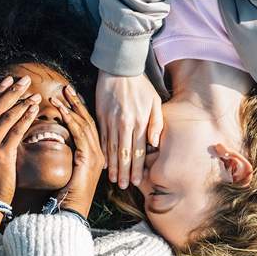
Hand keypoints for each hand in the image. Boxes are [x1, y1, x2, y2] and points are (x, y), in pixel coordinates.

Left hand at [50, 85, 104, 217]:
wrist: (69, 213)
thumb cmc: (65, 196)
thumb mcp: (67, 172)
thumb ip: (67, 156)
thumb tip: (55, 142)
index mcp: (95, 156)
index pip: (88, 127)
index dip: (79, 110)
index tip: (69, 96)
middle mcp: (99, 154)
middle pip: (88, 121)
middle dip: (76, 103)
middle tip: (66, 88)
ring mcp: (96, 156)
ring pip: (84, 125)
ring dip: (71, 108)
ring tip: (60, 94)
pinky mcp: (88, 159)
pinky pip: (79, 134)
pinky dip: (69, 120)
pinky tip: (61, 110)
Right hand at [95, 71, 161, 188]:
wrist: (119, 68)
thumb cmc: (141, 86)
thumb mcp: (155, 102)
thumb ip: (156, 123)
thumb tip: (155, 143)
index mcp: (139, 122)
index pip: (138, 151)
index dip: (137, 168)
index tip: (136, 181)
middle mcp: (124, 124)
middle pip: (124, 153)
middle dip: (124, 172)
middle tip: (123, 186)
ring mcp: (111, 121)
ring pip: (112, 148)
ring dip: (112, 166)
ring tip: (113, 179)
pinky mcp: (100, 116)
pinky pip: (101, 138)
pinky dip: (102, 152)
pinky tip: (103, 162)